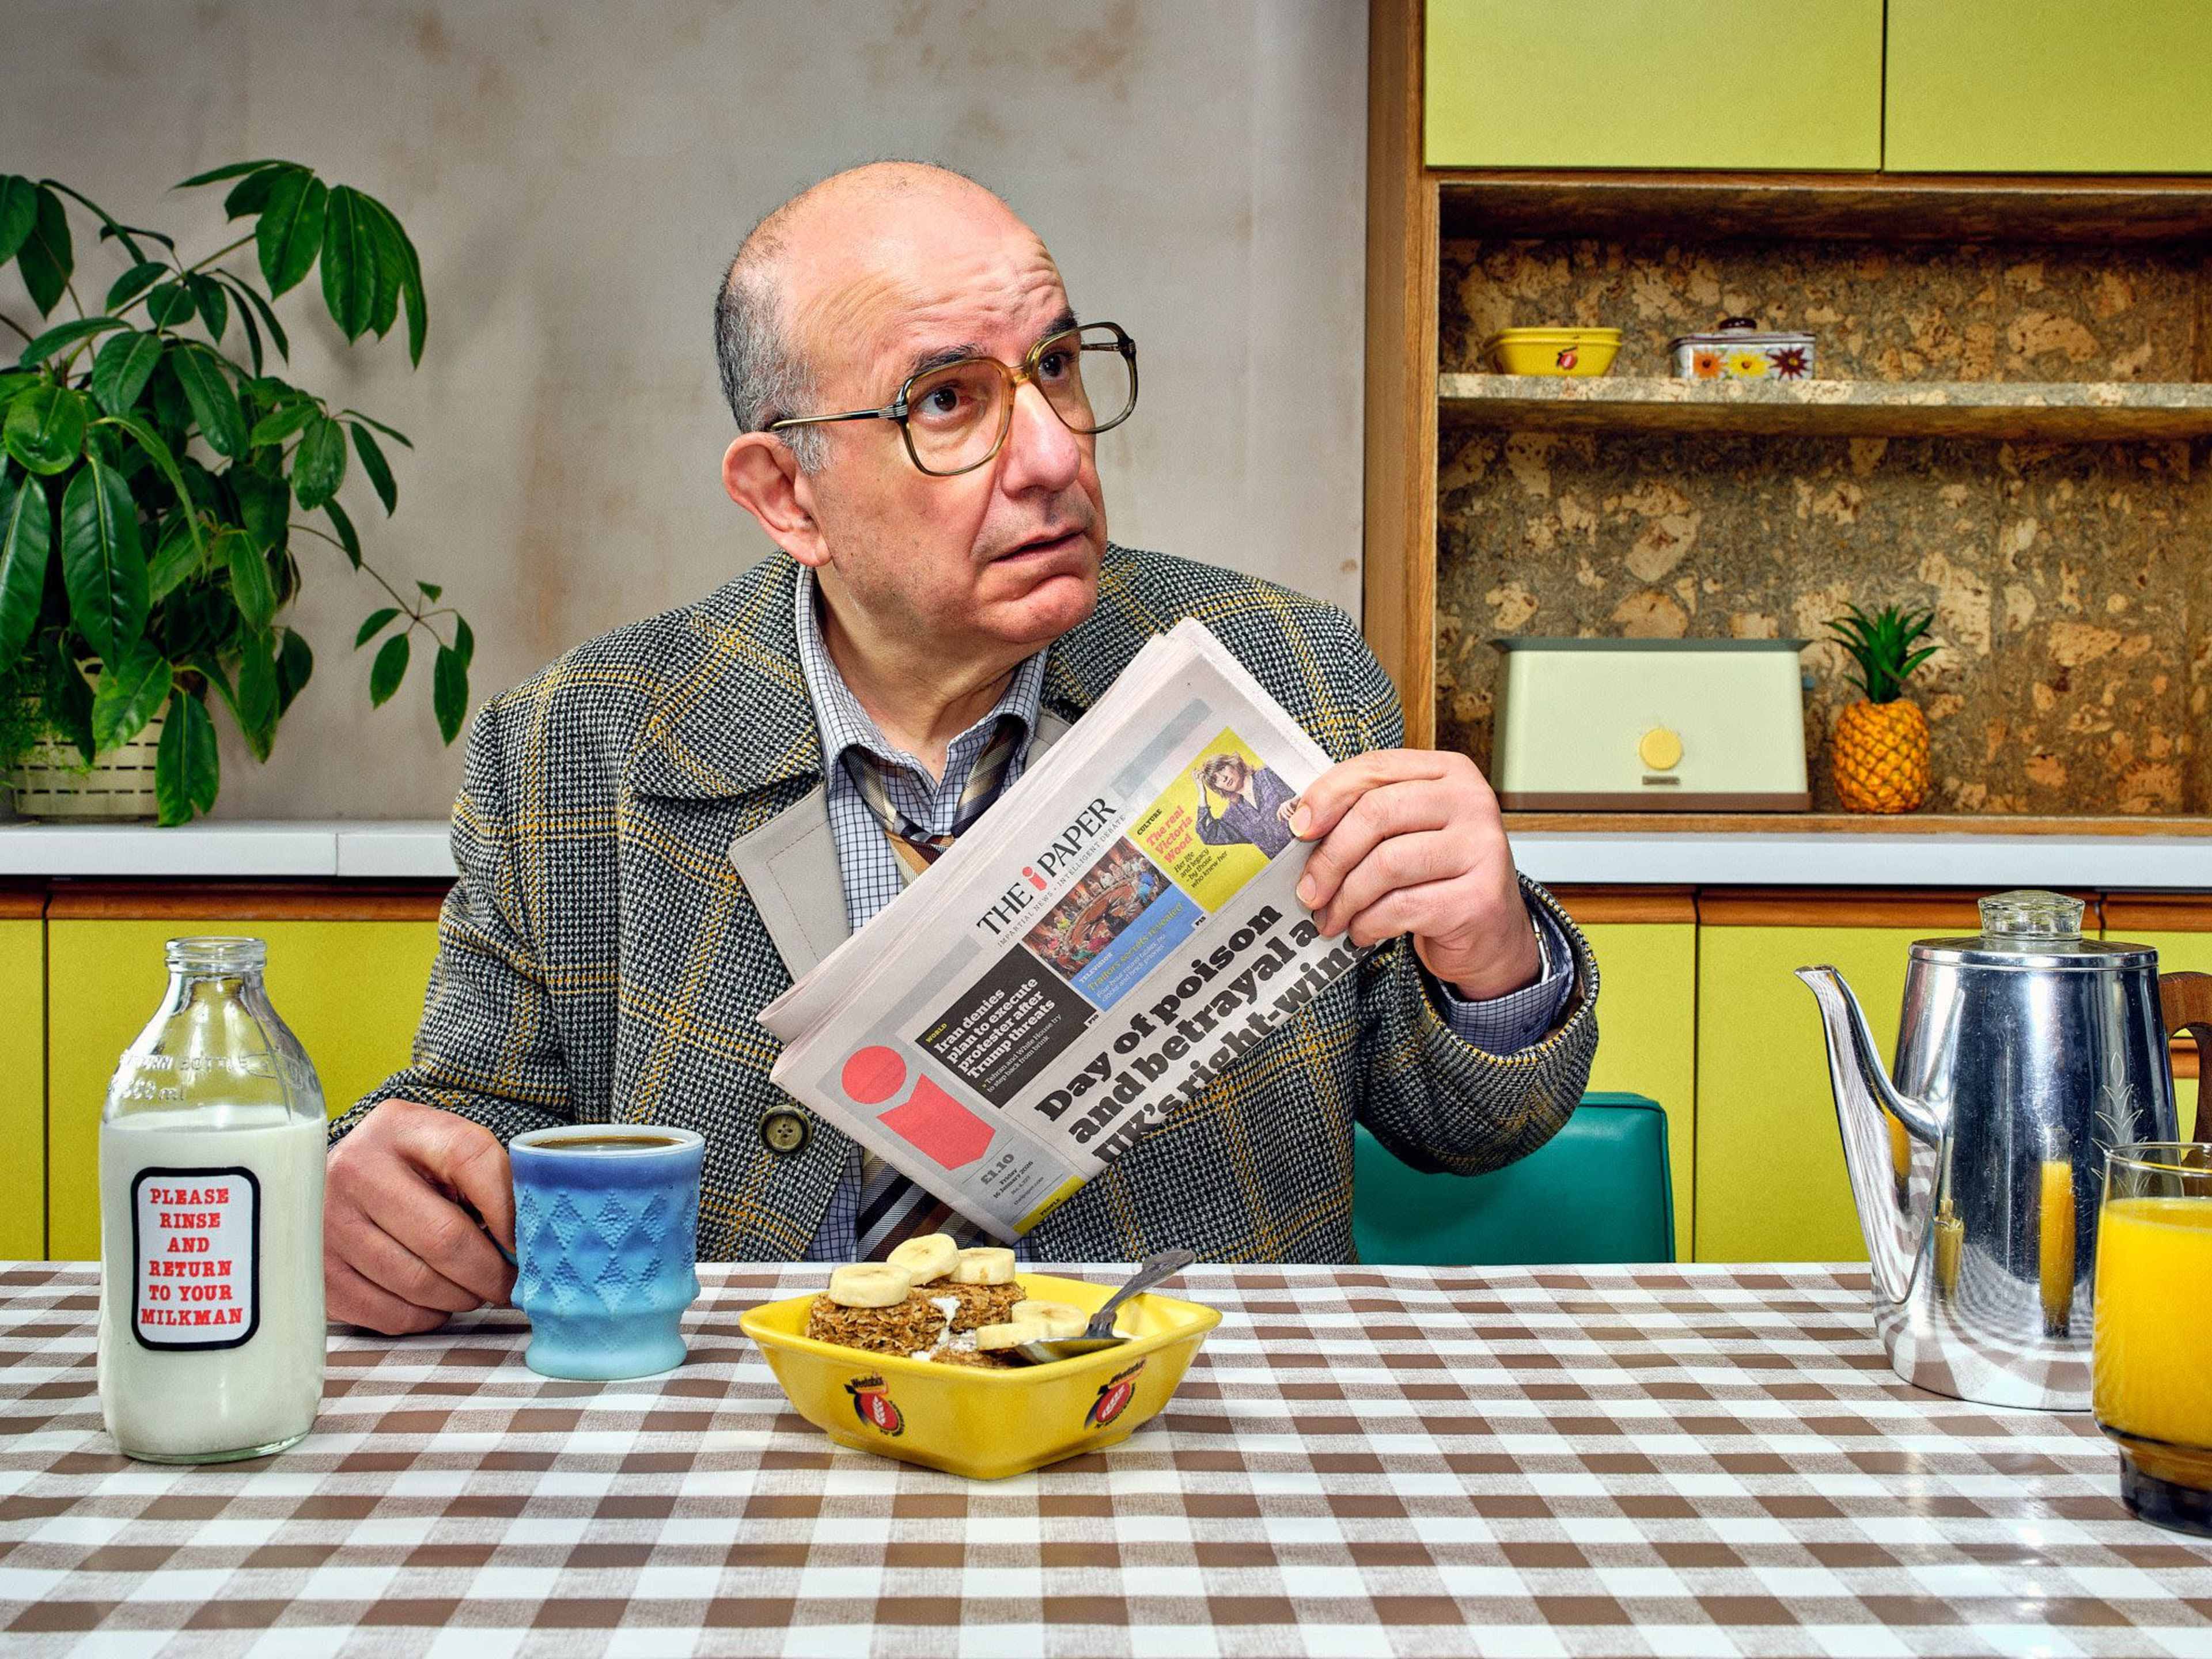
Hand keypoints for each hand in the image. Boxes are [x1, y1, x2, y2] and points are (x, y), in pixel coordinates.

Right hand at [325, 1099, 516, 1334]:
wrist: (320, 1186)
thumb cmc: (405, 1171)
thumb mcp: (441, 1151)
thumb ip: (486, 1178)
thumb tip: (532, 1238)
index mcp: (399, 1127)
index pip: (470, 1158)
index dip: (509, 1207)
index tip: (527, 1240)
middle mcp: (357, 1169)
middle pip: (445, 1238)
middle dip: (490, 1272)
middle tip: (509, 1284)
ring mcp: (328, 1222)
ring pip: (419, 1283)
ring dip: (461, 1297)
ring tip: (473, 1290)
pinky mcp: (316, 1271)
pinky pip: (388, 1313)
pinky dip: (425, 1316)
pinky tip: (434, 1301)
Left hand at [1276, 799, 1295, 824]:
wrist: (1298, 800)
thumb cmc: (1295, 806)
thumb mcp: (1291, 811)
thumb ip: (1289, 814)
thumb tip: (1289, 821)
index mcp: (1281, 807)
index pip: (1278, 813)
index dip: (1279, 817)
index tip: (1281, 821)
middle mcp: (1282, 805)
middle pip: (1282, 813)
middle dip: (1285, 817)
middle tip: (1289, 819)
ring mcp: (1285, 803)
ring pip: (1285, 811)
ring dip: (1288, 814)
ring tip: (1292, 816)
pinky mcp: (1288, 802)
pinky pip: (1289, 807)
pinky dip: (1291, 810)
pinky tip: (1294, 812)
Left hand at [1289, 748, 1541, 1000]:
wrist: (1490, 936)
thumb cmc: (1438, 877)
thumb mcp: (1407, 832)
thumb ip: (1366, 816)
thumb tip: (1301, 825)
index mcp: (1450, 772)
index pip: (1376, 768)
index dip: (1328, 795)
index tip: (1298, 829)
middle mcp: (1472, 802)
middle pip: (1377, 814)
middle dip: (1330, 857)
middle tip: (1308, 891)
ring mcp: (1482, 849)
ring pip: (1386, 864)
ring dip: (1346, 899)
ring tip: (1331, 919)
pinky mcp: (1479, 898)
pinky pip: (1402, 907)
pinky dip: (1369, 923)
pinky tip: (1361, 932)